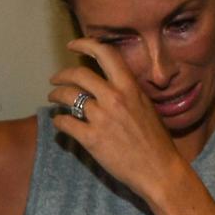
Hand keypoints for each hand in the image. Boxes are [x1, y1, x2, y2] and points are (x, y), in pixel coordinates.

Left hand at [48, 38, 184, 201]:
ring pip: (67, 97)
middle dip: (61, 75)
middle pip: (78, 74)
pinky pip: (65, 123)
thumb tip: (109, 86)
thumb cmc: (157, 142)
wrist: (159, 170)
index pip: (105, 54)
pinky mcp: (91, 139)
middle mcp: (114, 98)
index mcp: (130, 87)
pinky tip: (61, 123)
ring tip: (54, 100)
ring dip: (56, 96)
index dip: (85, 44)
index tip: (73, 45)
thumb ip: (128, 94)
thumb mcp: (147, 107)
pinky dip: (59, 121)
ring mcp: (101, 118)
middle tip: (55, 80)